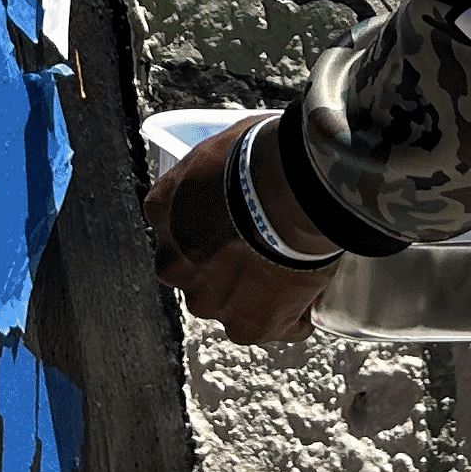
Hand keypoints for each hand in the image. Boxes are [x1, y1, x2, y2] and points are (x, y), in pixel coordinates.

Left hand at [145, 123, 328, 343]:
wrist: (292, 192)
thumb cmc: (263, 155)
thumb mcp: (222, 145)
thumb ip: (216, 166)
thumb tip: (237, 158)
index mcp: (163, 210)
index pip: (177, 225)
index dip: (208, 224)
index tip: (234, 221)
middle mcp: (174, 262)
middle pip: (195, 271)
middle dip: (222, 266)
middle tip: (262, 250)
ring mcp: (208, 299)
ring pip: (228, 303)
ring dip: (251, 295)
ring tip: (291, 275)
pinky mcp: (246, 326)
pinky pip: (269, 327)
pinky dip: (287, 318)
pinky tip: (307, 301)